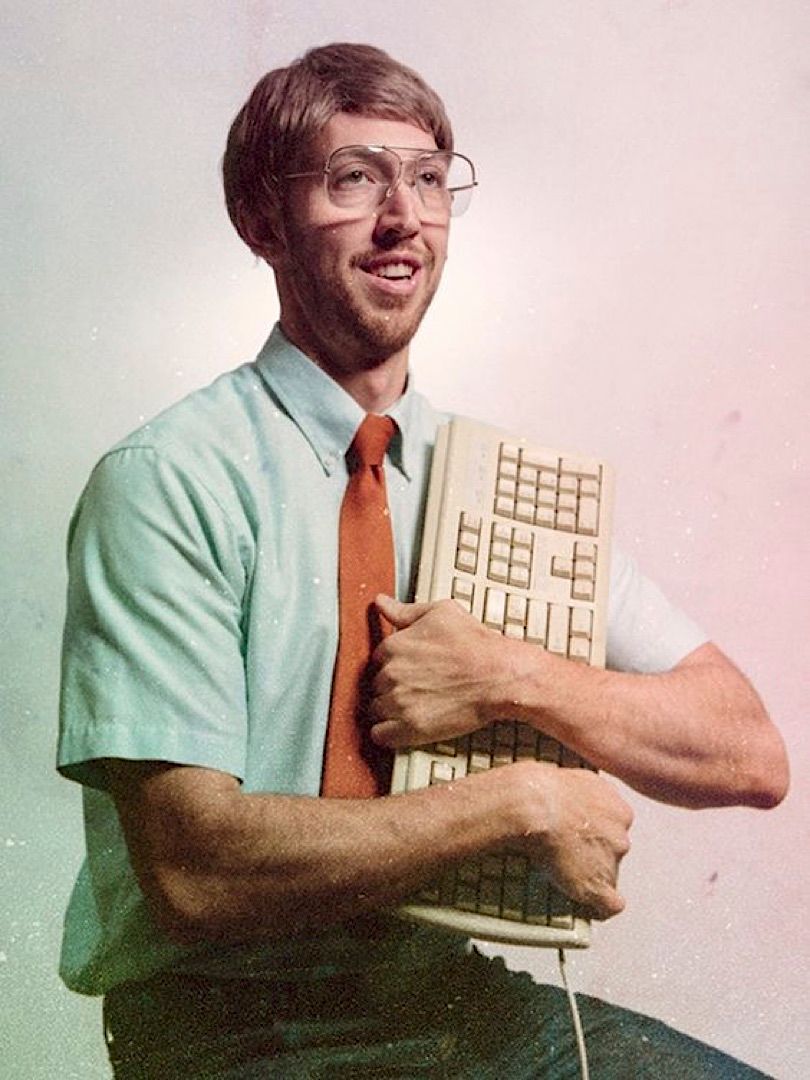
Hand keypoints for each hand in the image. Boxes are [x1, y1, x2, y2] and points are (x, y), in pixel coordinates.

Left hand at [369, 595, 509, 748]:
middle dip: (392, 686)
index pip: (378, 658)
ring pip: (376, 709)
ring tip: (413, 706)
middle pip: (376, 684)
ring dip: (389, 709)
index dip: (393, 663)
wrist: (500, 676)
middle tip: (415, 687)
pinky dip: (387, 733)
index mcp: (394, 646)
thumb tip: (382, 602)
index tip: (407, 668)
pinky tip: (402, 727)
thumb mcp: (441, 613)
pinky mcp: (410, 729)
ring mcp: (399, 703)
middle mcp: (391, 674)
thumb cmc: (476, 644)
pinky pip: (380, 735)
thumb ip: (405, 610)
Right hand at [507, 761, 632, 919]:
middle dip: (595, 851)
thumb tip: (576, 796)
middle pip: (613, 849)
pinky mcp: (598, 886)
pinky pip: (609, 905)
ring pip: (607, 873)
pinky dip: (599, 907)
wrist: (533, 806)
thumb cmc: (543, 788)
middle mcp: (621, 835)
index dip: (596, 830)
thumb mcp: (575, 776)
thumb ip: (587, 790)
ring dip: (591, 873)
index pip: (616, 826)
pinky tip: (588, 906)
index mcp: (619, 809)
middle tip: (567, 850)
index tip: (580, 833)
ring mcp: (611, 862)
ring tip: (563, 871)